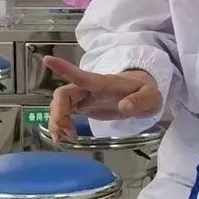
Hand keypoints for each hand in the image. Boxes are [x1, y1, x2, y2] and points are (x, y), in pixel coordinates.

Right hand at [44, 56, 161, 142]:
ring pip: (60, 104)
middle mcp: (90, 88)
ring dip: (57, 122)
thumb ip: (140, 101)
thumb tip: (124, 106)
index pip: (82, 76)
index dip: (64, 69)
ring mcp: (86, 97)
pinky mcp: (84, 106)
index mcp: (104, 83)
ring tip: (66, 139)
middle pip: (63, 94)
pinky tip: (65, 137)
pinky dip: (60, 125)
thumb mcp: (151, 97)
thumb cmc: (146, 91)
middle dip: (57, 114)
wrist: (143, 95)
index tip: (47, 60)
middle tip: (66, 135)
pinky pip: (64, 113)